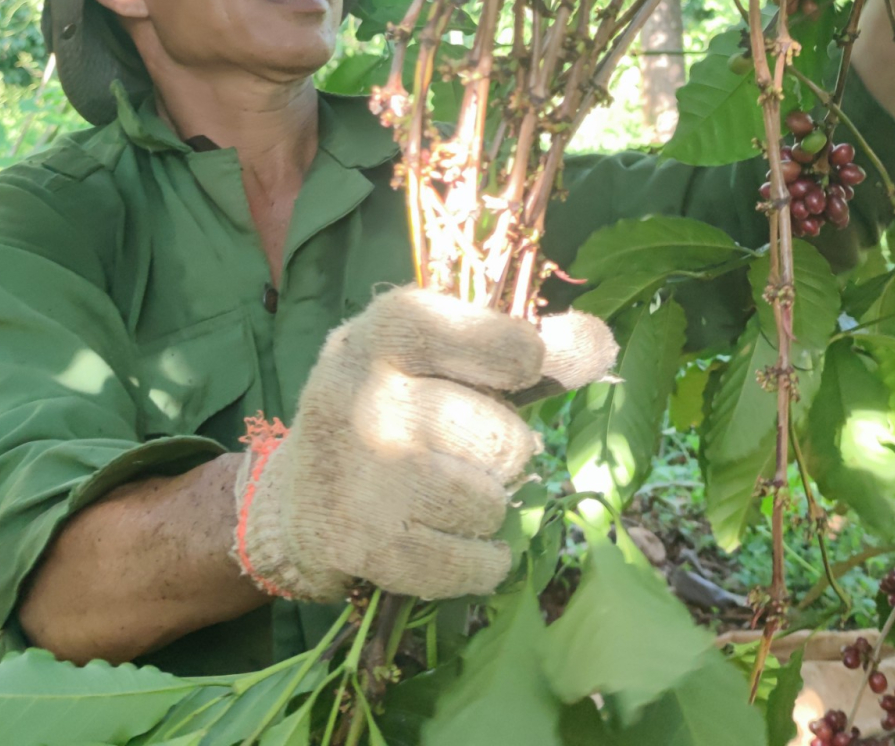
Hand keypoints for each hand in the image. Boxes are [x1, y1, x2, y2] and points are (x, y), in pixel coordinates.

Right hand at [232, 287, 614, 602]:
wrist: (293, 495)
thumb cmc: (388, 407)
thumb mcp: (437, 355)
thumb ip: (518, 346)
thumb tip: (601, 343)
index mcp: (391, 329)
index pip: (511, 346)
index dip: (526, 366)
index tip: (513, 374)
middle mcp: (370, 394)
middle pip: (508, 442)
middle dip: (501, 454)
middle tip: (459, 448)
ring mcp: (363, 474)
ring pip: (491, 505)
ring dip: (484, 508)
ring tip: (444, 493)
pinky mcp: (363, 544)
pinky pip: (469, 565)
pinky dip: (478, 563)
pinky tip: (452, 542)